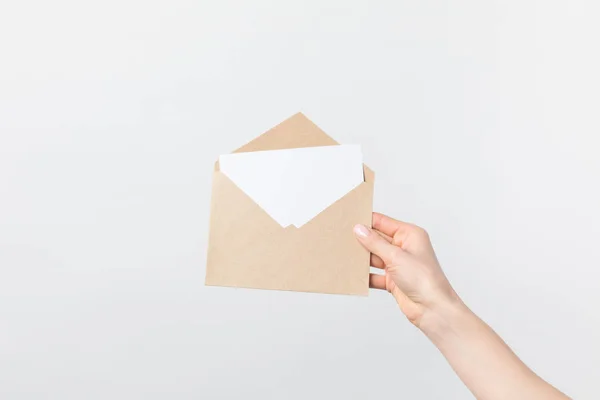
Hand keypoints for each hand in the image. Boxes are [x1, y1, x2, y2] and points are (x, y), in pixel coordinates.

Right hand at [354, 212, 460, 328]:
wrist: (432, 309)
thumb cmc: (425, 280)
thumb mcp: (396, 256)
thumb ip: (375, 243)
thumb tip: (360, 229)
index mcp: (409, 235)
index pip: (383, 222)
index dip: (367, 221)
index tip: (350, 219)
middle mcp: (404, 248)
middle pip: (377, 239)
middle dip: (361, 240)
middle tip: (342, 238)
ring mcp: (398, 264)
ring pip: (374, 257)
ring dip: (362, 259)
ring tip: (345, 256)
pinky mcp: (393, 280)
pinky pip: (374, 274)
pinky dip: (365, 275)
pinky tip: (354, 274)